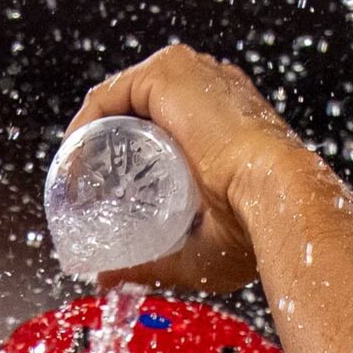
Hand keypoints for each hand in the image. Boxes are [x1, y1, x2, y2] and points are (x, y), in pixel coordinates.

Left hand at [70, 46, 329, 293]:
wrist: (277, 197)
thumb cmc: (255, 227)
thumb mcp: (196, 250)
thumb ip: (153, 264)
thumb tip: (108, 280)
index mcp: (230, 124)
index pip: (170, 131)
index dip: (134, 162)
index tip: (110, 196)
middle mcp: (211, 91)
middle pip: (142, 114)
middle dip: (109, 152)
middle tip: (88, 192)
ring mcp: (191, 76)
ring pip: (121, 102)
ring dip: (92, 139)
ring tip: (76, 179)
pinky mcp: (168, 72)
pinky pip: (108, 96)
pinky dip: (84, 127)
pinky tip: (75, 161)